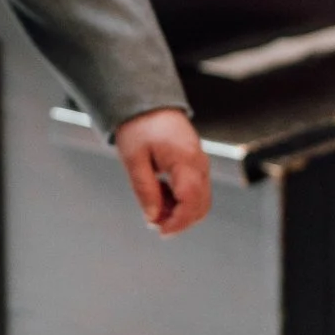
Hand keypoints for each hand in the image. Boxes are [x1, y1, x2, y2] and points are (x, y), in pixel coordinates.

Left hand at [114, 107, 211, 235]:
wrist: (147, 103)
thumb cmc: (138, 128)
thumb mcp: (133, 159)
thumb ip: (145, 189)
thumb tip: (153, 218)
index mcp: (186, 161)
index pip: (191, 202)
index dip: (178, 222)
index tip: (159, 231)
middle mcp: (199, 164)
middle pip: (201, 205)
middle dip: (179, 220)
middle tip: (152, 222)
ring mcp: (201, 164)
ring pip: (199, 200)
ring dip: (179, 211)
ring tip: (152, 204)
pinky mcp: (197, 165)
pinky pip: (195, 190)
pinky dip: (180, 200)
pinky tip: (159, 193)